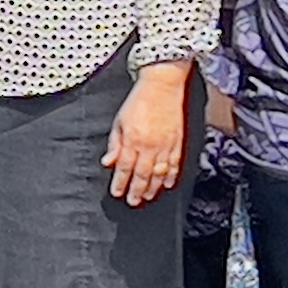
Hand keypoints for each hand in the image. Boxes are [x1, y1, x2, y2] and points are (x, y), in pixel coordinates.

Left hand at [103, 63, 192, 206]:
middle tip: (133, 201)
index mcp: (133, 139)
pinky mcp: (178, 142)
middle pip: (142, 174)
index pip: (125, 167)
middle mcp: (150, 145)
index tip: (117, 193)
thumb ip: (114, 144)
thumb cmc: (139, 101)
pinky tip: (168, 184)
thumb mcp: (119, 121)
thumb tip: (108, 162)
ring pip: (160, 173)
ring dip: (153, 187)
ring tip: (147, 196)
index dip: (120, 183)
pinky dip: (172, 176)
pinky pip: (175, 164)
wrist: (162, 86)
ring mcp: (166, 144)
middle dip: (136, 190)